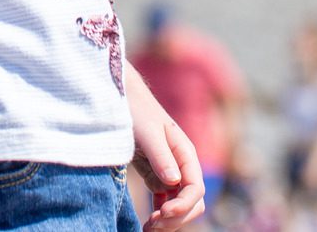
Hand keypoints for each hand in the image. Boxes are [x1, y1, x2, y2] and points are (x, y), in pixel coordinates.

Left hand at [126, 68, 205, 229]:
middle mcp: (181, 165)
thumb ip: (160, 156)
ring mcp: (169, 171)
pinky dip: (159, 213)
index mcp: (185, 153)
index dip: (183, 205)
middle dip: (176, 218)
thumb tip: (174, 182)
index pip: (195, 188)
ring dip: (167, 220)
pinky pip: (164, 200)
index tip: (162, 213)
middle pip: (191, 202)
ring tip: (147, 227)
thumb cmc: (136, 111)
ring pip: (178, 204)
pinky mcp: (155, 174)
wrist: (121, 97)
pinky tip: (147, 220)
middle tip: (151, 225)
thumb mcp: (148, 132)